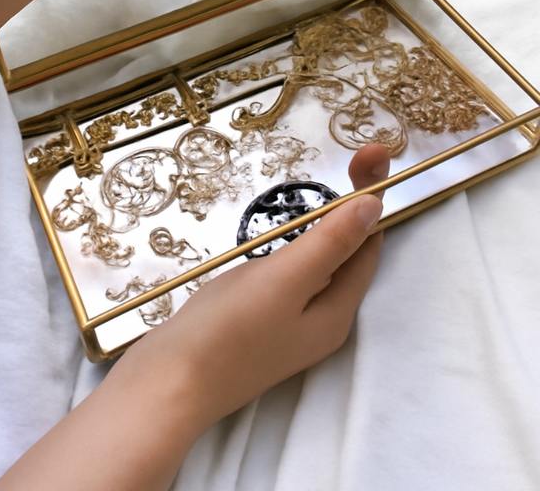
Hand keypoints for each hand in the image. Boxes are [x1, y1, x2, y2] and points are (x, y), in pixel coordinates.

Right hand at [0, 144, 389, 490]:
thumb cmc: (227, 332)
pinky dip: (295, 242)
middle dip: (354, 203)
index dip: (372, 198)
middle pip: (346, 253)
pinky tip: (282, 229)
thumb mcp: (284, 280)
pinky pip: (289, 273)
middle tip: (361, 153)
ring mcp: (285, 323)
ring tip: (330, 180)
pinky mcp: (255, 321)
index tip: (372, 152)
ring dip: (326, 221)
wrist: (165, 386)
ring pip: (318, 262)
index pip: (367, 247)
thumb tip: (374, 206)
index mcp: (336, 313)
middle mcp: (319, 320)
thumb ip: (329, 244)